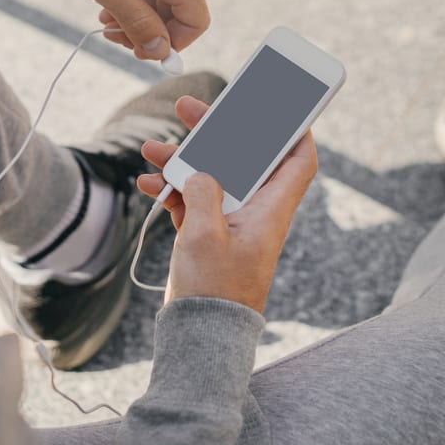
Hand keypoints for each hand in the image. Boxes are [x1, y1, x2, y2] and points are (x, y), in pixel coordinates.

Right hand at [137, 96, 318, 311]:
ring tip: (150, 148)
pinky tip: (146, 183)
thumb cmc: (214, 291)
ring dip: (181, 161)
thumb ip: (204, 192)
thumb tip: (200, 171)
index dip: (295, 132)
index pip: (297, 162)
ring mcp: (228, 223)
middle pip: (242, 158)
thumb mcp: (206, 236)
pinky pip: (191, 200)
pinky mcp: (206, 236)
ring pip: (210, 176)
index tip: (279, 107)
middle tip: (187, 109)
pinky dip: (171, 190)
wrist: (199, 338)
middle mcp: (253, 212)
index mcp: (269, 210)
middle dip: (215, 132)